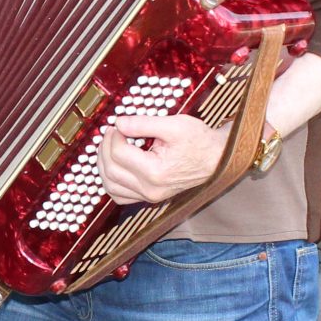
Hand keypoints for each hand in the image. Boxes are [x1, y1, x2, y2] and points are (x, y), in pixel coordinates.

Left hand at [99, 114, 230, 204]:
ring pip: (111, 187)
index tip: (117, 125)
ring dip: (103, 166)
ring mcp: (150, 197)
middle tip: (111, 133)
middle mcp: (151, 189)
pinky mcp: (150, 198)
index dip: (113, 136)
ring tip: (109, 147)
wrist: (217, 159)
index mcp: (156, 172)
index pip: (119, 154)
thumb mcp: (174, 125)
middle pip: (110, 170)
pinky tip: (114, 166)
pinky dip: (111, 182)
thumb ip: (144, 124)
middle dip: (105, 148)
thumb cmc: (200, 142)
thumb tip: (119, 123)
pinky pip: (120, 196)